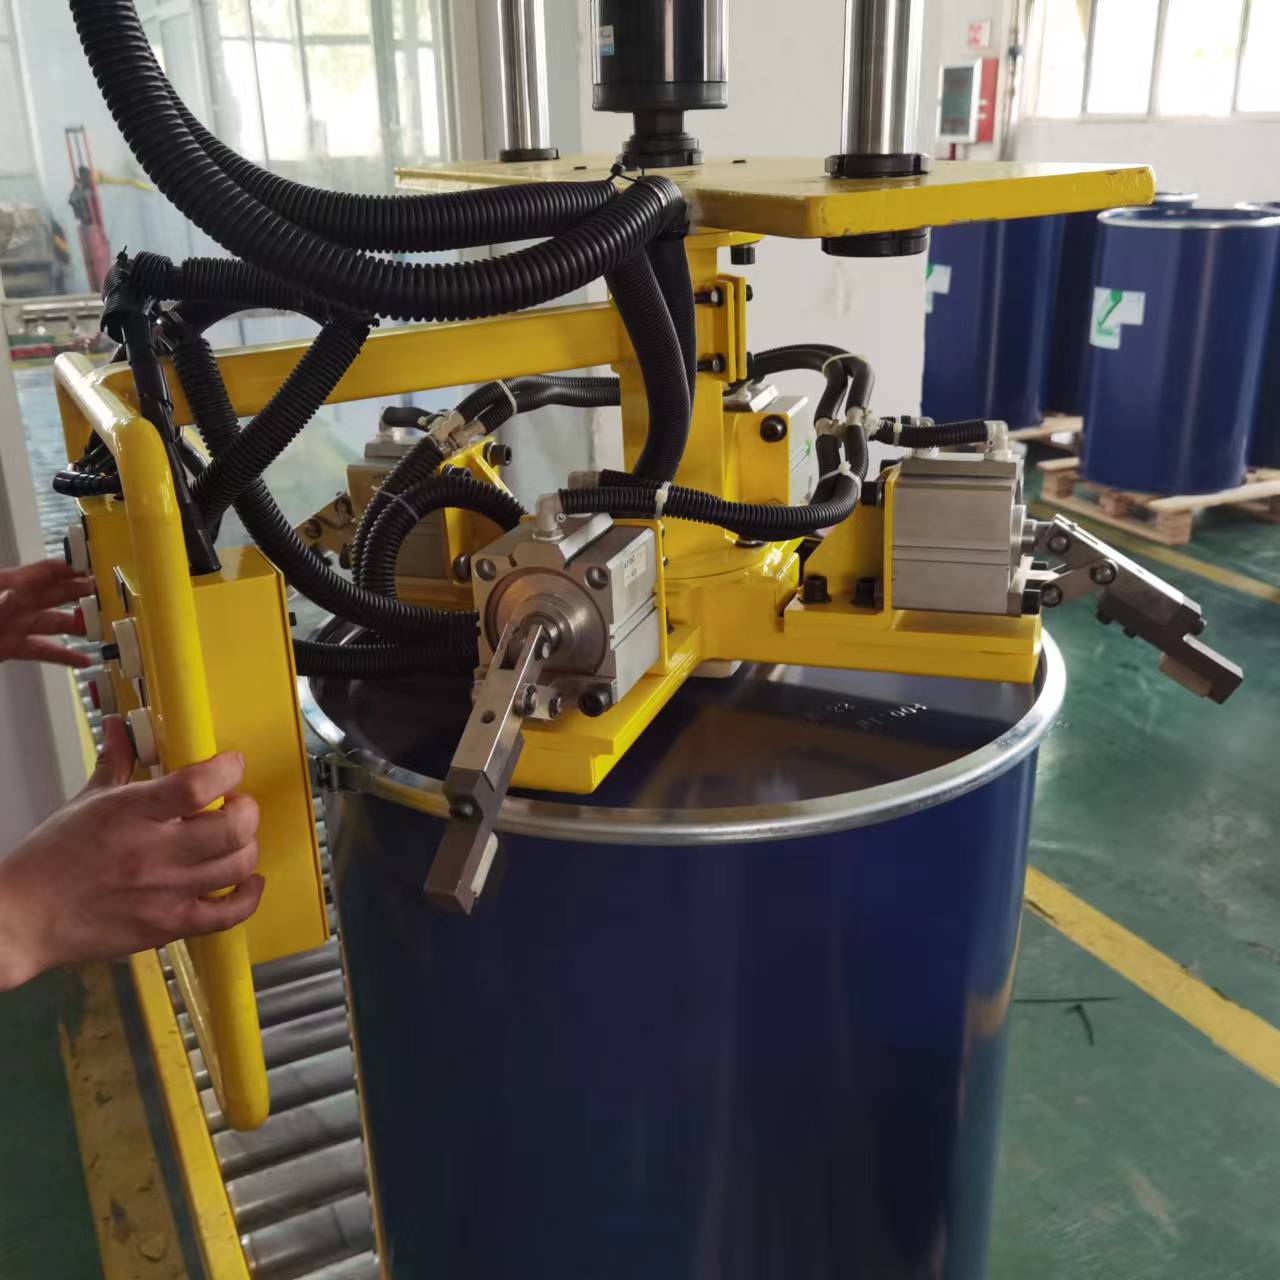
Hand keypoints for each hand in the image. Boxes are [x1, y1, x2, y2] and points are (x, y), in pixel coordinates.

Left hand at [0, 559, 94, 667]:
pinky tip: (84, 660)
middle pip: (56, 594)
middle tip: (109, 595)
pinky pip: (42, 650)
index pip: (45, 572)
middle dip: (83, 592)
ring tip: (103, 629)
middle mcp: (16, 603)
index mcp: (7, 585)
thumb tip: (12, 594)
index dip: (71, 568)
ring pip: (55, 623)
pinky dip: (63, 656)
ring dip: (79, 625)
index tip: (97, 568)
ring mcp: (16, 625)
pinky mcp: (13, 647)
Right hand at [0, 717, 263, 989]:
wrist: (22, 920)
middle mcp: (153, 854)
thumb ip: (117, 763)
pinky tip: (247, 881)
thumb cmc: (49, 862)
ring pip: (238, 865)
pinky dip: (249, 895)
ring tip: (235, 838)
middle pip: (233, 827)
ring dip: (248, 846)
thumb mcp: (84, 802)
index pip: (198, 786)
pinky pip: (229, 914)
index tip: (232, 764)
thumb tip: (121, 728)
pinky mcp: (168, 925)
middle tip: (235, 804)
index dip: (228, 770)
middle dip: (246, 809)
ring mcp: (165, 892)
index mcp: (131, 815)